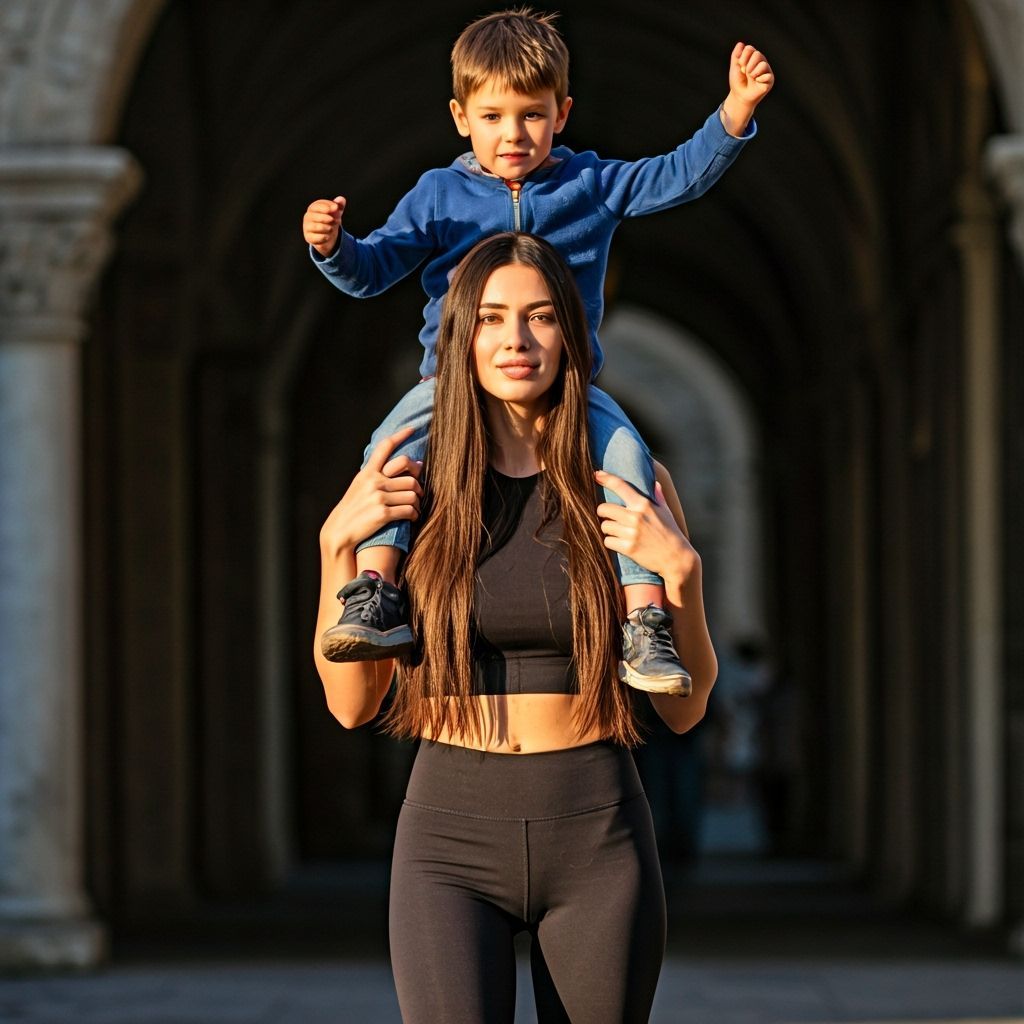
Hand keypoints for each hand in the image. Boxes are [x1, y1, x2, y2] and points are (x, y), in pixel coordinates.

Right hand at [303, 195, 346, 256]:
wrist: (328, 235)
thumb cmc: (331, 220)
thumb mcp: (336, 212)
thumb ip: (339, 205)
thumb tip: (341, 199)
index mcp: (313, 209)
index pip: (316, 206)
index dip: (326, 206)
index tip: (336, 208)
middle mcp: (308, 217)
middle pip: (313, 216)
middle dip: (325, 218)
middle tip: (336, 221)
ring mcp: (307, 228)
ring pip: (313, 227)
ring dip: (324, 227)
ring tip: (331, 229)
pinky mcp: (309, 238)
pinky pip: (314, 238)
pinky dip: (322, 237)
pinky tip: (328, 237)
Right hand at [320, 427, 422, 557]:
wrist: (340, 531)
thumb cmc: (353, 509)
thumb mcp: (360, 486)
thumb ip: (377, 476)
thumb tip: (405, 468)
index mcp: (367, 472)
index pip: (385, 447)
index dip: (401, 435)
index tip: (412, 429)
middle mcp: (373, 481)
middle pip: (410, 476)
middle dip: (419, 485)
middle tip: (420, 492)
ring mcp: (378, 497)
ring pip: (413, 494)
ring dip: (418, 503)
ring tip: (415, 507)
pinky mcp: (383, 514)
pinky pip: (409, 510)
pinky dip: (414, 515)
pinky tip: (413, 517)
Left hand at [595, 470, 698, 586]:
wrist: (676, 558)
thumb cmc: (671, 533)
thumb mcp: (666, 512)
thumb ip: (658, 496)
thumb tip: (655, 483)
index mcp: (644, 504)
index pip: (620, 486)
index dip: (606, 478)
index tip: (596, 475)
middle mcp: (636, 517)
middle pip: (603, 508)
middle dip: (603, 513)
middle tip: (610, 517)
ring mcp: (631, 533)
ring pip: (604, 526)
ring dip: (608, 529)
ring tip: (618, 532)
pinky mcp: (628, 548)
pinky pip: (608, 541)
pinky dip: (611, 542)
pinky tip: (620, 543)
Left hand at [727, 41, 773, 106]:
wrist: (740, 96)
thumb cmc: (738, 82)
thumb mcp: (735, 67)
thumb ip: (736, 55)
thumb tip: (740, 44)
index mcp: (752, 57)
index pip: (750, 49)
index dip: (743, 57)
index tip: (740, 66)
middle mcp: (761, 61)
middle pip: (757, 54)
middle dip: (748, 65)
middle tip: (746, 73)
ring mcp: (766, 70)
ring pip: (763, 64)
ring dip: (753, 72)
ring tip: (751, 78)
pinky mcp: (770, 79)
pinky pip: (767, 75)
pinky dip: (760, 79)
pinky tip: (757, 82)